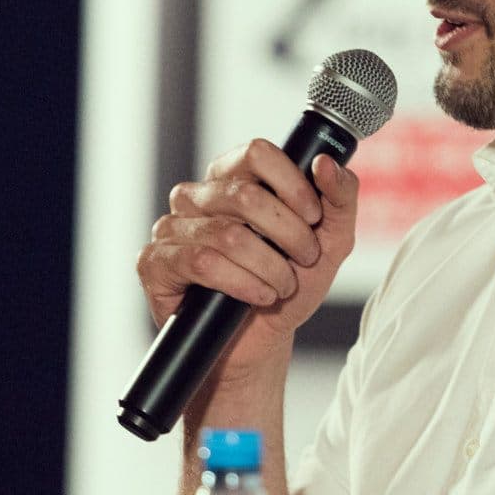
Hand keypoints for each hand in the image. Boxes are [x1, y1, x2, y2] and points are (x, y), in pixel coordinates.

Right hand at [138, 144, 360, 372]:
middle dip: (289, 234)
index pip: (257, 153)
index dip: (291, 184)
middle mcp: (196, 196)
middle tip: (304, 259)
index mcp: (232, 178)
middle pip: (246, 195)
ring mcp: (170, 227)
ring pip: (228, 235)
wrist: (261, 341)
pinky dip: (241, 284)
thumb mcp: (330, 243)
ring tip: (281, 286)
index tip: (313, 216)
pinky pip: (201, 263)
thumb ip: (339, 198)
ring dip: (269, 268)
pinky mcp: (154, 261)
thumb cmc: (289, 285)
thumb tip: (326, 162)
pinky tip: (257, 296)